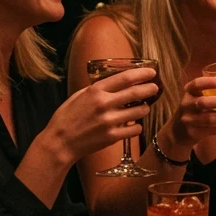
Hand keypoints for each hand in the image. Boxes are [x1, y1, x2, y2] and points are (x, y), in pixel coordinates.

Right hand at [40, 66, 158, 164]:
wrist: (60, 143)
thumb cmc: (67, 118)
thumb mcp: (79, 96)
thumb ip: (97, 89)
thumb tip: (115, 83)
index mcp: (96, 91)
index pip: (125, 78)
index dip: (141, 74)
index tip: (151, 73)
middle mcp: (104, 104)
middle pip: (136, 93)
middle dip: (149, 89)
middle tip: (155, 88)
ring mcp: (109, 121)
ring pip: (139, 111)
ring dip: (144, 108)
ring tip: (143, 108)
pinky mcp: (112, 136)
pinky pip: (135, 129)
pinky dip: (136, 126)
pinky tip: (133, 125)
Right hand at [166, 77, 215, 148]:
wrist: (177, 132)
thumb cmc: (194, 109)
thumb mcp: (196, 97)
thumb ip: (211, 91)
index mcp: (189, 92)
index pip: (197, 84)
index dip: (211, 82)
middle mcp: (186, 105)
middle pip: (204, 102)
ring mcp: (188, 120)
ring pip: (209, 119)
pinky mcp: (193, 133)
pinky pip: (212, 130)